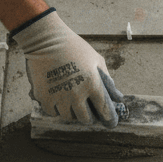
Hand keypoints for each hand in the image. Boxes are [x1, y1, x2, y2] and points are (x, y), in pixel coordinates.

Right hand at [11, 10, 123, 124]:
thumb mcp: (96, 60)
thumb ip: (107, 79)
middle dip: (88, 117)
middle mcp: (77, 93)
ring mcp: (59, 96)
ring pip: (68, 117)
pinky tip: (58, 100)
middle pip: (85, 119)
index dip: (109, 118)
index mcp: (92, 84)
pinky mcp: (44, 97)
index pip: (104, 110)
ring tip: (71, 104)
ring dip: (72, 113)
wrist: (46, 40)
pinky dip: (56, 109)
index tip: (110, 121)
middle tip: (86, 111)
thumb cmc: (74, 48)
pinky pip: (52, 112)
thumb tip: (118, 97)